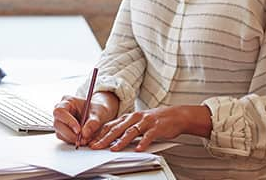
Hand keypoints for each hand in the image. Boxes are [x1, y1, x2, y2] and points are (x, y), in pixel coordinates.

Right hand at [53, 92, 118, 146]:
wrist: (98, 115)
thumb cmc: (97, 110)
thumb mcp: (99, 114)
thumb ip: (93, 122)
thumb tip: (85, 133)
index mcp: (68, 101)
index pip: (60, 111)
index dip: (68, 121)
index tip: (78, 130)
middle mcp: (61, 111)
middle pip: (57, 124)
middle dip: (70, 134)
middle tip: (82, 139)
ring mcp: (61, 122)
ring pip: (60, 133)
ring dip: (72, 139)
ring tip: (86, 139)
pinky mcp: (62, 131)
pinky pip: (64, 138)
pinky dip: (73, 141)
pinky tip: (83, 139)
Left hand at [89, 105, 211, 151]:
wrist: (175, 115)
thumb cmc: (155, 120)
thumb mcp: (139, 122)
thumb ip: (127, 130)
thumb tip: (111, 141)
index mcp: (129, 116)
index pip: (111, 124)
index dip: (100, 133)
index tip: (90, 141)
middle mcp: (136, 117)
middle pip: (118, 128)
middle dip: (105, 138)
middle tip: (96, 146)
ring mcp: (146, 121)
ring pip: (131, 131)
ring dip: (121, 141)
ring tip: (114, 149)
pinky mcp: (156, 126)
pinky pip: (148, 135)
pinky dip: (143, 143)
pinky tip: (138, 149)